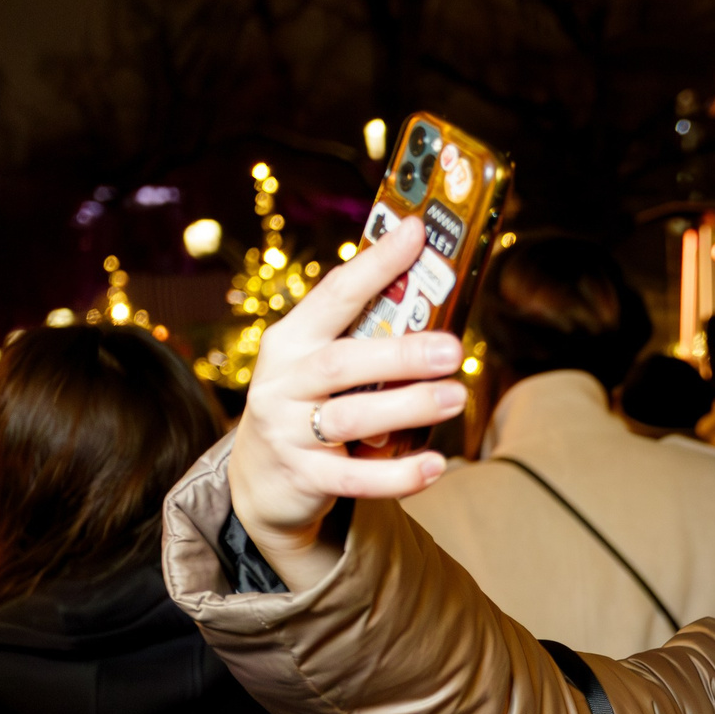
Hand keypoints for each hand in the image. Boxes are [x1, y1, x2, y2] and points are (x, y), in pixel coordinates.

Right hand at [225, 215, 468, 589]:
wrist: (259, 481)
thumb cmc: (306, 407)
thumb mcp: (316, 364)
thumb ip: (359, 335)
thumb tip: (428, 291)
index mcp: (291, 341)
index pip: (335, 294)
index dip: (375, 264)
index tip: (416, 233)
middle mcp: (284, 382)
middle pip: (344, 362)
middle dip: (401, 353)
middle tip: (453, 349)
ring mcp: (290, 431)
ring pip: (353, 418)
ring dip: (409, 407)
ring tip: (455, 397)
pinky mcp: (305, 477)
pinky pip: (356, 479)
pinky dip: (399, 475)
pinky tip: (435, 466)